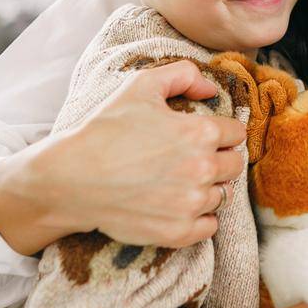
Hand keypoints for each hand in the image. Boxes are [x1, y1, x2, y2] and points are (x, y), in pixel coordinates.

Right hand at [0, 60, 247, 255]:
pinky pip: (210, 226)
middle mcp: (203, 168)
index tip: (203, 136)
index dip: (221, 132)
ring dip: (208, 188)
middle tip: (192, 159)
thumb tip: (211, 89)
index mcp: (200, 132)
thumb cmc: (105, 129)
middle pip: (234, 165)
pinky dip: (200, 218)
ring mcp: (192, 203)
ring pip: (222, 195)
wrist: (71, 179)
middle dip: (219, 159)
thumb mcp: (141, 86)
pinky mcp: (179, 232)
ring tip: (179, 182)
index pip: (236, 133)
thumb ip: (183, 75)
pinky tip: (179, 206)